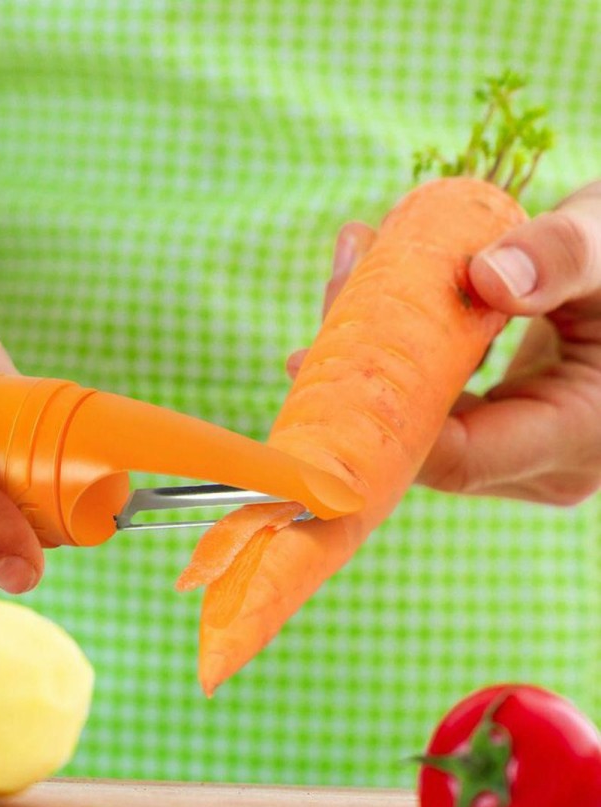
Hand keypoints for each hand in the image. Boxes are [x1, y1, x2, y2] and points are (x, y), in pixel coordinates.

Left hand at [287, 183, 600, 506]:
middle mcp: (546, 468)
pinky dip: (406, 360)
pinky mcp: (502, 438)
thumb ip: (563, 257)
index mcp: (579, 435)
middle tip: (331, 295)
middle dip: (367, 372)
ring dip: (380, 358)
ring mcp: (521, 460)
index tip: (315, 364)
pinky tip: (373, 302)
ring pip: (422, 426)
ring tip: (347, 276)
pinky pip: (436, 411)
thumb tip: (485, 277)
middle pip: (423, 440)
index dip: (378, 420)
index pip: (454, 456)